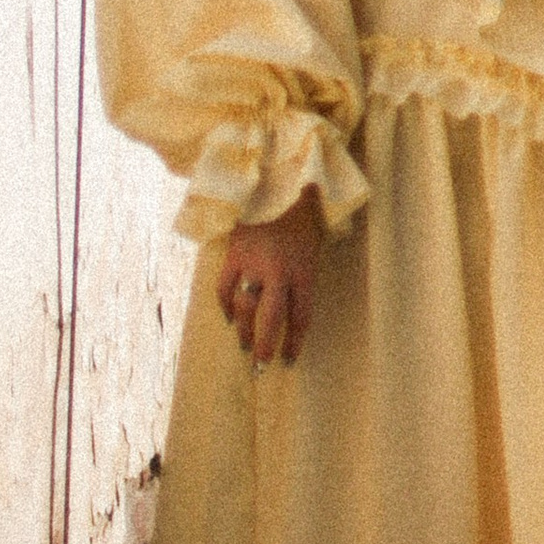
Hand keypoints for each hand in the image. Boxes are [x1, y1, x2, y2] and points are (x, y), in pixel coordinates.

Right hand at [213, 186, 323, 365]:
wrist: (273, 177)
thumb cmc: (302, 207)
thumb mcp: (317, 236)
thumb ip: (310, 264)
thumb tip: (306, 288)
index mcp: (304, 270)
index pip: (300, 317)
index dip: (294, 342)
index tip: (289, 360)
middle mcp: (278, 272)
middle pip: (270, 319)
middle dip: (264, 346)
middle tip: (261, 365)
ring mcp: (253, 264)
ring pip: (245, 308)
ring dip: (243, 330)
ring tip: (244, 346)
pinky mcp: (234, 254)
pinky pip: (225, 288)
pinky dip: (225, 305)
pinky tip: (228, 318)